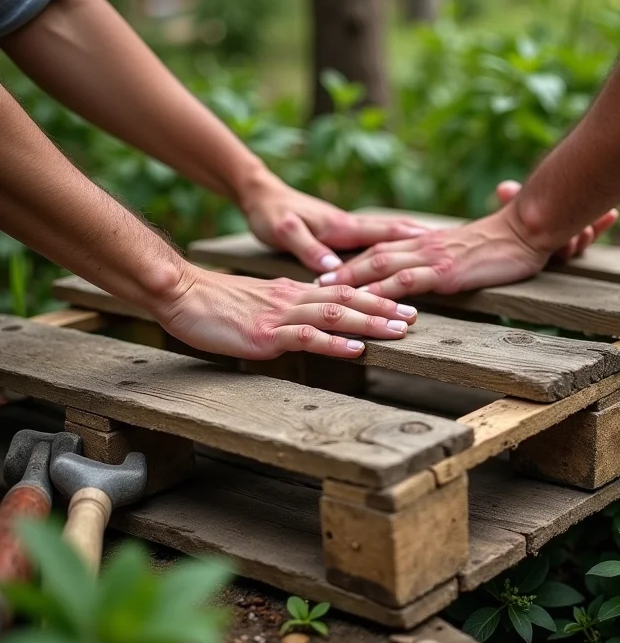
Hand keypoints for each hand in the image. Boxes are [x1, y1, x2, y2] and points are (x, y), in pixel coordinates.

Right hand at [153, 266, 417, 359]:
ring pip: (336, 315)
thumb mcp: (258, 304)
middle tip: (414, 316)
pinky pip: (307, 337)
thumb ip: (285, 312)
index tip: (399, 305)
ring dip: (371, 323)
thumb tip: (306, 325)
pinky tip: (356, 350)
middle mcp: (294, 298)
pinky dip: (335, 343)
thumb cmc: (215, 303)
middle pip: (348, 300)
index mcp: (293, 292)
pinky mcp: (267, 333)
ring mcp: (281, 314)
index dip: (373, 298)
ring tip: (399, 330)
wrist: (183, 294)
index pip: (341, 291)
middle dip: (384, 308)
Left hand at [241, 172, 428, 273]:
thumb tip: (333, 270)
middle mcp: (352, 226)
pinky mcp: (344, 234)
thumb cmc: (271, 212)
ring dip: (411, 248)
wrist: (260, 193)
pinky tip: (404, 259)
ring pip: (388, 240)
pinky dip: (394, 250)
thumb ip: (308, 248)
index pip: (380, 236)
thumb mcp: (284, 231)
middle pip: (393, 236)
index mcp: (342, 226)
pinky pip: (375, 244)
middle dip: (422, 247)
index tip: (431, 264)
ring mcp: (350, 229)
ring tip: (437, 259)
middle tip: (452, 261)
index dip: (406, 251)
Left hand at [317, 181, 617, 298]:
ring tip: (328, 293)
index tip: (330, 270)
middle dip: (342, 270)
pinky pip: (408, 282)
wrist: (525, 229)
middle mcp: (421, 246)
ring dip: (353, 280)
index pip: (381, 248)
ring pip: (382, 267)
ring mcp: (431, 257)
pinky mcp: (444, 271)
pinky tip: (370, 304)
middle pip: (371, 256)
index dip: (354, 259)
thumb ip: (443, 257)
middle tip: (314, 282)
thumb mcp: (464, 250)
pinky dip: (386, 294)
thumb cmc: (501, 242)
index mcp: (424, 241)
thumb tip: (430, 271)